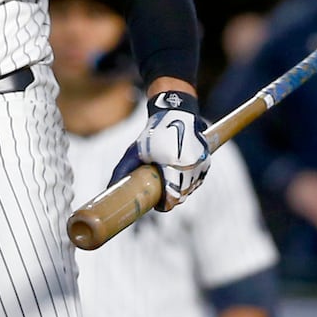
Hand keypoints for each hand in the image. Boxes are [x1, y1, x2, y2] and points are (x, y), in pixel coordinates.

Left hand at [109, 89, 210, 209]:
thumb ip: (122, 170)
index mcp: (172, 164)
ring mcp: (200, 162)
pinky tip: (180, 177)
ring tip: (170, 184)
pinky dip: (191, 182)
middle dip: (172, 198)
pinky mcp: (206, 159)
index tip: (157, 204)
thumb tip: (109, 188)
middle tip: (161, 195)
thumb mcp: (134, 151)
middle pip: (182, 195)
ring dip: (181, 190)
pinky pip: (199, 179)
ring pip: (191, 188)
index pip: (172, 197)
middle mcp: (190, 165)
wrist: (175, 112)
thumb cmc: (153, 134)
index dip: (164, 205)